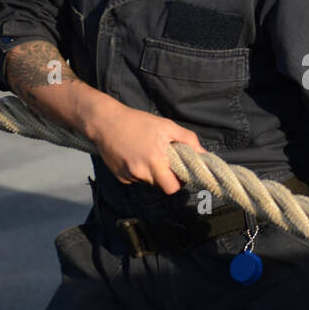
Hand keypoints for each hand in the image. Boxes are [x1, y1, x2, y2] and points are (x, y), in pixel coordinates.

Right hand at [86, 99, 205, 193]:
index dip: (179, 182)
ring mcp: (128, 176)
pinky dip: (139, 171)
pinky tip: (134, 155)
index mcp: (155, 162)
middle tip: (165, 163)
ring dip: (152, 173)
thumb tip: (204, 152)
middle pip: (161, 186)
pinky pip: (136, 179)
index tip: (180, 172)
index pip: (172, 188)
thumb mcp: (166, 126)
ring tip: (147, 153)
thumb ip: (187, 139)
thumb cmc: (138, 122)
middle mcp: (141, 173)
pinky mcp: (119, 176)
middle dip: (166, 178)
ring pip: (148, 182)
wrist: (104, 122)